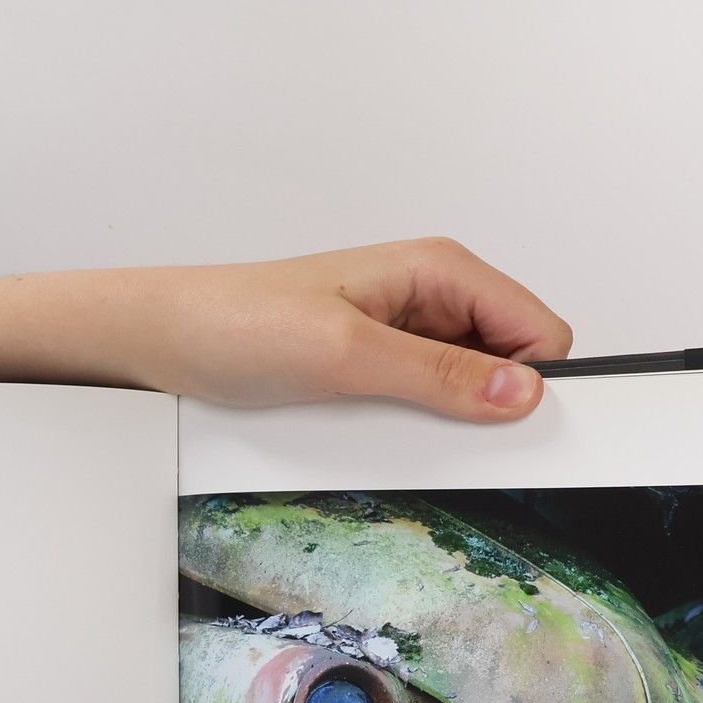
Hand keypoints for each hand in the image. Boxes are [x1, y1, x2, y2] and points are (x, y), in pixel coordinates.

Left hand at [0, 238, 572, 421]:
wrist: (161, 339)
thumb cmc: (235, 324)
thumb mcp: (344, 355)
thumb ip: (437, 375)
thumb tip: (518, 392)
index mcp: (438, 269)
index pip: (541, 332)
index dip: (534, 385)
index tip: (508, 430)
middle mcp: (428, 295)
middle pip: (511, 364)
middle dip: (489, 406)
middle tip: (433, 433)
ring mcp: (402, 331)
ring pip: (467, 388)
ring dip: (443, 419)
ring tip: (383, 423)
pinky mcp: (374, 363)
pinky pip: (423, 402)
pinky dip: (410, 424)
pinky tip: (368, 427)